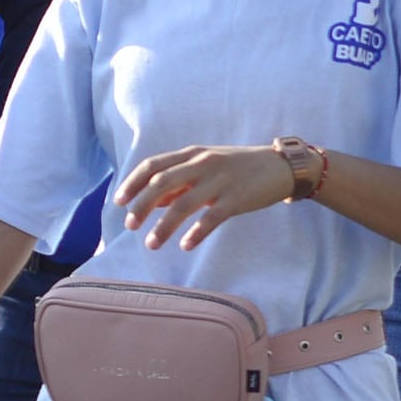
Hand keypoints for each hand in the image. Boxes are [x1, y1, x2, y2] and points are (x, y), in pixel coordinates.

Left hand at [116, 142, 295, 250]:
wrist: (280, 167)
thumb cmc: (239, 168)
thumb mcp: (207, 167)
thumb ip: (181, 182)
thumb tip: (153, 203)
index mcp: (193, 154)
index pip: (153, 165)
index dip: (133, 183)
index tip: (119, 201)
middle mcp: (203, 165)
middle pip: (162, 183)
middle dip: (141, 205)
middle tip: (131, 225)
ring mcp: (220, 181)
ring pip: (183, 204)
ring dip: (164, 227)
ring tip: (152, 244)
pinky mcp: (237, 199)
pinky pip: (211, 218)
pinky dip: (196, 233)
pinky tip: (186, 245)